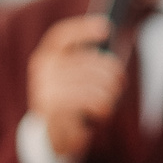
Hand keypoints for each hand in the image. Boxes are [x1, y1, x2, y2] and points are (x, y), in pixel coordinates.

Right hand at [26, 14, 124, 162]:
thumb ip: (84, 58)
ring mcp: (45, 91)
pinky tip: (103, 111)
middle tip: (120, 82)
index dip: (84, 29)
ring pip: (95, 82)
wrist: (53, 134)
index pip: (61, 35)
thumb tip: (107, 38)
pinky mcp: (55, 111)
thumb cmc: (69, 99)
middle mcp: (42, 71)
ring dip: (110, 92)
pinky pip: (92, 101)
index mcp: (44, 57)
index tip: (107, 28)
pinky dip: (104, 107)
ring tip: (111, 98)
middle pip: (90, 60)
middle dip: (112, 72)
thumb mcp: (73, 76)